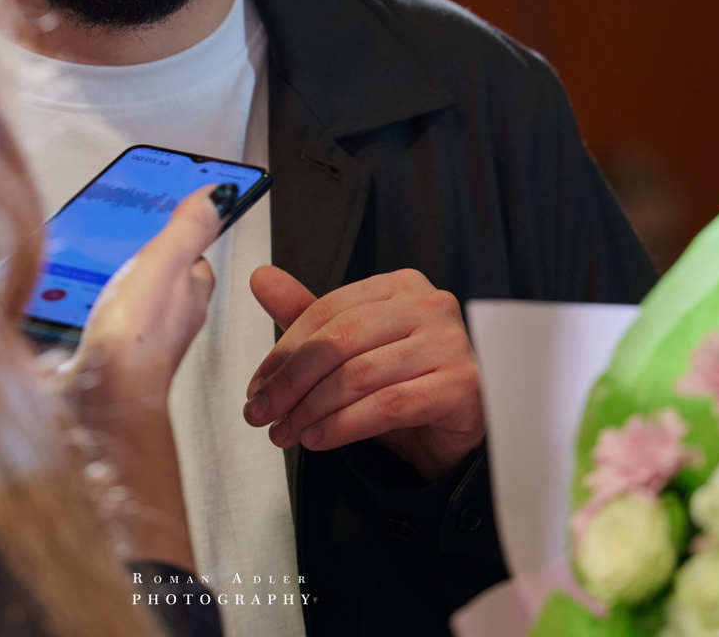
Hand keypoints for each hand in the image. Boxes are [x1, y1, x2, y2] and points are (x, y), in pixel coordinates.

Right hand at [63, 185, 222, 570]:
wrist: (99, 398)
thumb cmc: (138, 336)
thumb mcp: (167, 261)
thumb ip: (190, 228)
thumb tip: (217, 196)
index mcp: (189, 295)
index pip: (196, 261)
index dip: (186, 240)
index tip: (176, 220)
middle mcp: (166, 322)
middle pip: (161, 285)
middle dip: (144, 266)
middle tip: (125, 244)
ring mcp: (132, 343)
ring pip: (128, 307)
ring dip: (112, 290)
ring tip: (89, 271)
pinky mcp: (100, 360)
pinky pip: (95, 330)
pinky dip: (84, 317)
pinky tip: (63, 309)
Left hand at [243, 266, 484, 481]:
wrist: (450, 433)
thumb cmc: (401, 384)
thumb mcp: (349, 349)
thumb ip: (306, 315)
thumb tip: (261, 278)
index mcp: (399, 286)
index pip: (327, 310)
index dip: (284, 351)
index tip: (256, 386)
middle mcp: (429, 306)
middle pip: (340, 340)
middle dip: (292, 382)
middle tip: (260, 413)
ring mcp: (450, 344)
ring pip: (360, 375)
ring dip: (312, 410)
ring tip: (286, 433)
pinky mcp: (461, 386)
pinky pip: (389, 406)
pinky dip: (344, 425)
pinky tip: (318, 439)